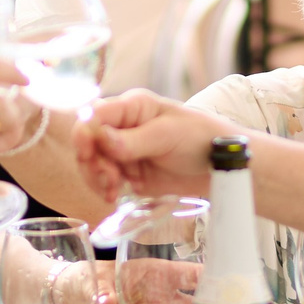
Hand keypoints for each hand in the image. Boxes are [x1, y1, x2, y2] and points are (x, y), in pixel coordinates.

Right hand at [74, 90, 223, 205]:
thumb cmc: (200, 137)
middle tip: (109, 177)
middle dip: (91, 161)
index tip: (87, 151)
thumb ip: (134, 139)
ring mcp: (123, 152)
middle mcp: (122, 127)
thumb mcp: (168, 134)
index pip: (94, 115)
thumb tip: (101, 139)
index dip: (85, 132)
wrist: (219, 167)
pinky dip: (103, 189)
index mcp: (131, 107)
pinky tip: (113, 195)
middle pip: (87, 142)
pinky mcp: (128, 174)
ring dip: (96, 177)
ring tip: (113, 189)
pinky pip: (104, 181)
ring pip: (92, 164)